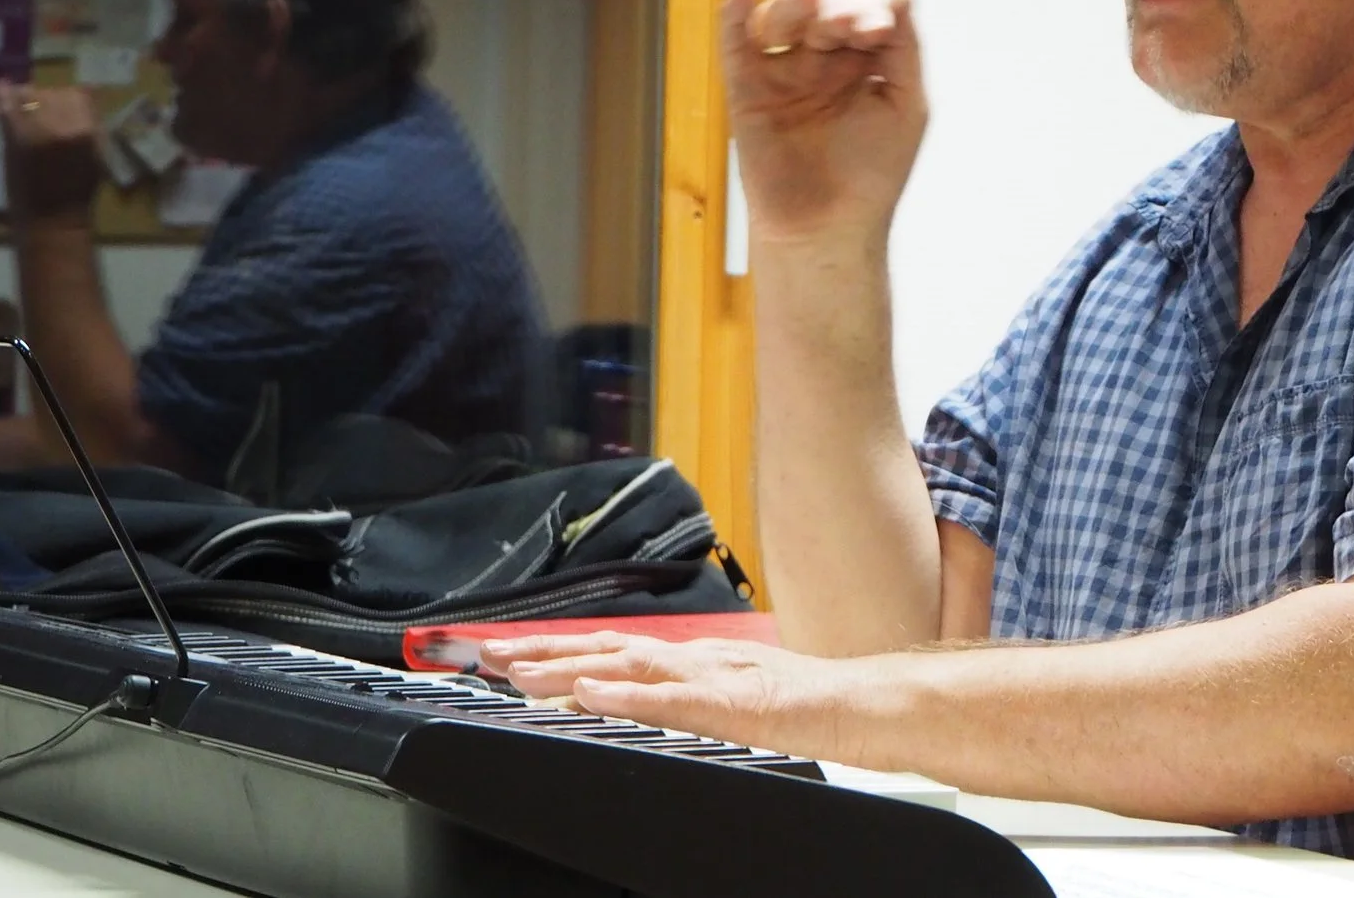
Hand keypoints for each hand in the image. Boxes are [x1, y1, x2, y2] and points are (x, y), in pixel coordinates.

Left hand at [0, 82, 102, 224]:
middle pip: (54, 94)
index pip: (78, 95)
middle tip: (46, 113)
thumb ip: (93, 122)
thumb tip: (89, 90)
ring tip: (26, 106)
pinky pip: (5, 109)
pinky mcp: (13, 140)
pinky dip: (1, 95)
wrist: (51, 219)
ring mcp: (34, 131)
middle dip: (49, 99)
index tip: (67, 106)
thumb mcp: (98, 154)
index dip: (72, 98)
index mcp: (87, 130)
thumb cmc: (79, 190)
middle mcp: (61, 126)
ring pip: (30, 97)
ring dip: (28, 97)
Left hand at [484, 632, 850, 759]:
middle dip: (543, 650)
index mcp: (699, 658)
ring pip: (630, 664)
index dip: (558, 649)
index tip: (505, 653)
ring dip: (570, 666)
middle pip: (608, 647)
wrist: (869, 706)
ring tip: (519, 671)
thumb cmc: (813, 707)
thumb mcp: (737, 697)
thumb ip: (690, 695)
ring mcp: (716, 676)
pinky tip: (593, 694)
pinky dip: (629, 694)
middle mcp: (700, 656)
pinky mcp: (735, 703)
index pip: (615, 648)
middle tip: (483, 653)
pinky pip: (673, 699)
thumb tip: (639, 698)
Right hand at [721, 0, 926, 243]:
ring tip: (806, 1)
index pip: (863, 16)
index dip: (868, 13)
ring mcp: (783, 73)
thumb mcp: (906, 105)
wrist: (829, 228)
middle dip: (836, 11)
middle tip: (846, 27)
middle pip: (822, 11)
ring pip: (782, 19)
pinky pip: (738, 44)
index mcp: (863, 63)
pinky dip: (738, 13)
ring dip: (794, 4)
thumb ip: (906, 48)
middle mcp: (822, 62)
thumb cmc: (872, 175)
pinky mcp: (747, 90)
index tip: (877, 30)